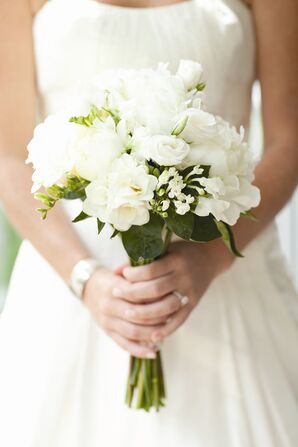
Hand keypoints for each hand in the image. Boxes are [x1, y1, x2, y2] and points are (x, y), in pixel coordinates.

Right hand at [82, 267, 182, 358]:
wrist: (88, 287)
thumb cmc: (111, 278)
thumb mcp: (122, 273)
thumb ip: (139, 278)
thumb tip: (163, 284)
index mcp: (114, 288)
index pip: (139, 295)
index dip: (156, 298)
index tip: (171, 298)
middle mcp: (109, 305)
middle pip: (138, 315)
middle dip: (157, 317)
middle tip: (172, 316)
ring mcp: (107, 321)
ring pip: (133, 331)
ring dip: (151, 334)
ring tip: (166, 331)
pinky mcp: (107, 332)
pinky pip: (124, 344)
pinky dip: (140, 351)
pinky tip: (154, 352)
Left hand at [115, 239, 232, 343]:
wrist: (210, 258)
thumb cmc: (181, 252)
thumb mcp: (163, 250)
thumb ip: (141, 261)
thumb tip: (115, 272)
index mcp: (175, 261)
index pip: (150, 271)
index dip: (133, 275)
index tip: (123, 275)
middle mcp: (184, 277)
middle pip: (155, 290)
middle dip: (132, 293)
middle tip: (115, 293)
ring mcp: (189, 292)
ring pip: (165, 308)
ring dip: (144, 313)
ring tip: (127, 313)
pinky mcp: (193, 304)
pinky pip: (179, 320)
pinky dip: (165, 330)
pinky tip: (151, 336)